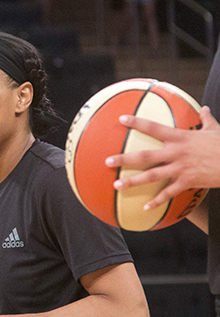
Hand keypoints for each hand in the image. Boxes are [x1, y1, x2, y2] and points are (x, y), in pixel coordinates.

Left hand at [105, 107, 219, 209]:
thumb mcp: (215, 129)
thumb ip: (206, 119)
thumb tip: (203, 108)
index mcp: (180, 137)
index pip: (154, 128)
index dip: (137, 123)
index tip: (121, 119)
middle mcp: (176, 152)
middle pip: (145, 156)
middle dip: (124, 159)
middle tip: (106, 161)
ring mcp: (180, 168)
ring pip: (151, 176)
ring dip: (133, 181)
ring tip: (116, 185)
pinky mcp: (187, 182)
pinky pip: (168, 193)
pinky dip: (156, 201)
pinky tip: (145, 208)